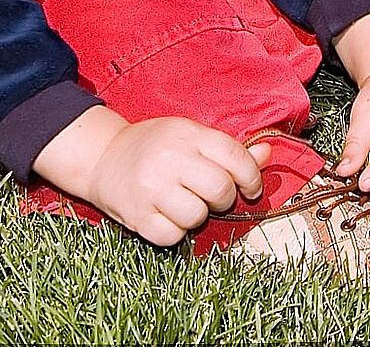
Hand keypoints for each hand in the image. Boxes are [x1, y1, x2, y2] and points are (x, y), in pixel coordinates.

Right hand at [34, 111, 270, 246]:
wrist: (101, 157)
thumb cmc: (154, 146)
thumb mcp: (190, 136)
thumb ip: (227, 149)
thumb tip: (267, 155)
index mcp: (187, 134)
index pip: (234, 156)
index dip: (251, 176)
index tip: (251, 187)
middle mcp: (169, 159)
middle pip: (220, 189)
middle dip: (224, 198)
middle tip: (212, 197)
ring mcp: (150, 188)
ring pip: (197, 216)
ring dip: (197, 215)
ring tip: (184, 203)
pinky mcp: (136, 215)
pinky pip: (172, 236)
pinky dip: (175, 231)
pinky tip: (166, 215)